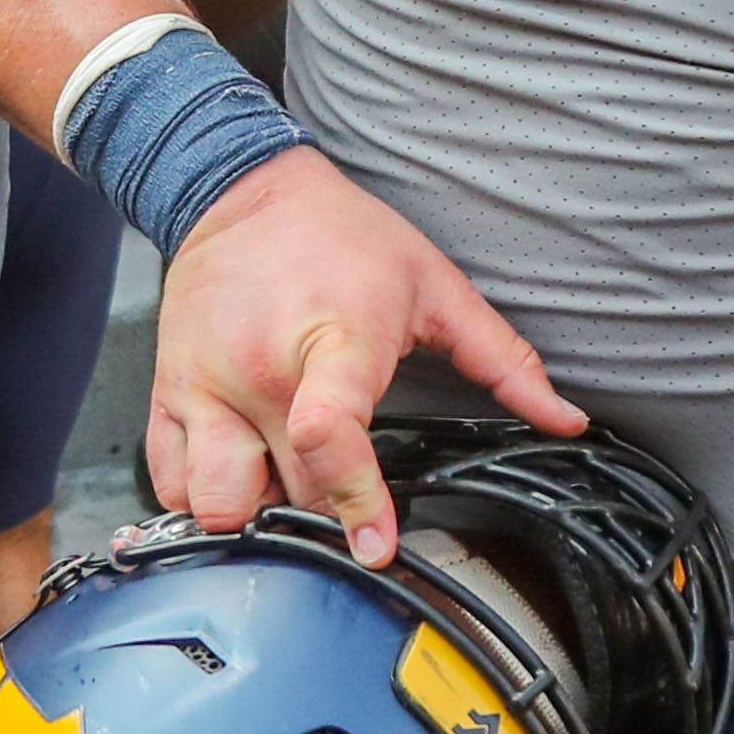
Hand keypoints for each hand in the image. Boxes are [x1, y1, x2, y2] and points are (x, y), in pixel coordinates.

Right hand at [150, 149, 580, 562]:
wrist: (240, 188)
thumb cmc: (341, 235)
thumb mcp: (436, 286)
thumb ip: (504, 359)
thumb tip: (564, 417)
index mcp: (331, 340)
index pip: (331, 436)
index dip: (356, 502)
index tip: (376, 546)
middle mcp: (259, 370)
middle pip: (288, 491)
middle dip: (323, 514)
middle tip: (350, 506)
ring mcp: (205, 385)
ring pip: (216, 500)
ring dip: (255, 513)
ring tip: (287, 488)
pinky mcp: (168, 391)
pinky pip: (172, 480)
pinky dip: (203, 496)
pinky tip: (242, 476)